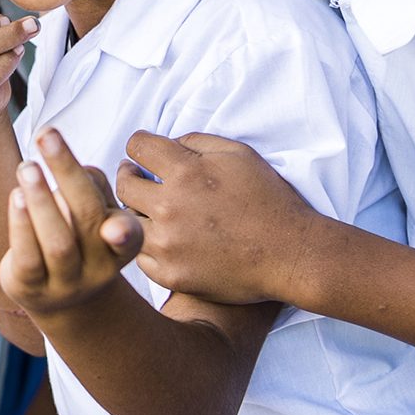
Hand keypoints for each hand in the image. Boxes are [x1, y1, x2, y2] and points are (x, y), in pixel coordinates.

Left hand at [0, 129, 139, 316]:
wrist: (61, 293)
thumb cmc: (82, 236)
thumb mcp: (99, 211)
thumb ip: (94, 185)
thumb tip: (78, 167)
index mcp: (124, 245)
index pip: (129, 234)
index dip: (124, 232)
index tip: (113, 223)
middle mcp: (100, 268)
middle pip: (87, 218)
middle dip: (67, 172)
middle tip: (47, 135)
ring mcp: (66, 283)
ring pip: (58, 243)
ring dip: (41, 200)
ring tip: (27, 167)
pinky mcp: (32, 288)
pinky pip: (28, 257)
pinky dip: (21, 225)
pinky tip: (16, 196)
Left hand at [117, 130, 321, 305]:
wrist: (291, 254)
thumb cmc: (269, 201)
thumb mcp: (240, 155)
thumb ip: (198, 141)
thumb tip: (168, 142)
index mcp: (186, 171)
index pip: (137, 146)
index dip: (139, 147)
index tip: (142, 155)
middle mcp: (170, 206)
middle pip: (124, 184)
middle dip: (130, 176)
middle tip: (138, 179)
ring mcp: (167, 244)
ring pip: (126, 222)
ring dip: (136, 213)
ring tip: (153, 212)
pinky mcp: (170, 274)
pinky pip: (139, 256)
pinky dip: (148, 246)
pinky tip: (166, 241)